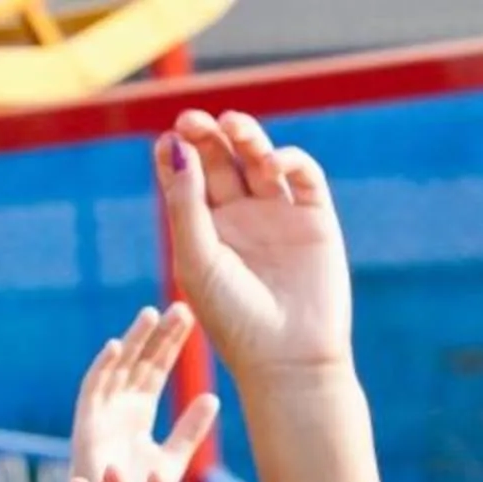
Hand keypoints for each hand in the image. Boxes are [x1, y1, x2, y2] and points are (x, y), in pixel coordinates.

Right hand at [69, 302, 221, 481]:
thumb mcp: (173, 459)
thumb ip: (190, 430)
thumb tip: (212, 398)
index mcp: (138, 412)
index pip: (157, 368)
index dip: (171, 344)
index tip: (192, 317)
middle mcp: (118, 407)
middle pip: (140, 362)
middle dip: (158, 336)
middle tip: (181, 307)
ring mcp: (100, 414)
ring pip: (117, 368)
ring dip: (132, 341)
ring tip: (151, 315)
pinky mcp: (84, 426)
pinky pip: (91, 390)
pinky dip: (102, 367)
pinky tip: (117, 345)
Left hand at [154, 111, 350, 382]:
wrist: (288, 359)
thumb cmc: (233, 319)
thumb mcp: (196, 259)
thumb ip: (186, 202)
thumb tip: (177, 143)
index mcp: (205, 229)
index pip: (187, 175)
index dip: (176, 151)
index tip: (166, 141)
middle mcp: (241, 217)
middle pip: (221, 158)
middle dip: (206, 134)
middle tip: (193, 121)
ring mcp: (278, 215)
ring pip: (259, 158)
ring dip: (245, 135)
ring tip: (231, 125)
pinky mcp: (315, 219)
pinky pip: (303, 175)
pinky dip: (289, 159)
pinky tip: (271, 166)